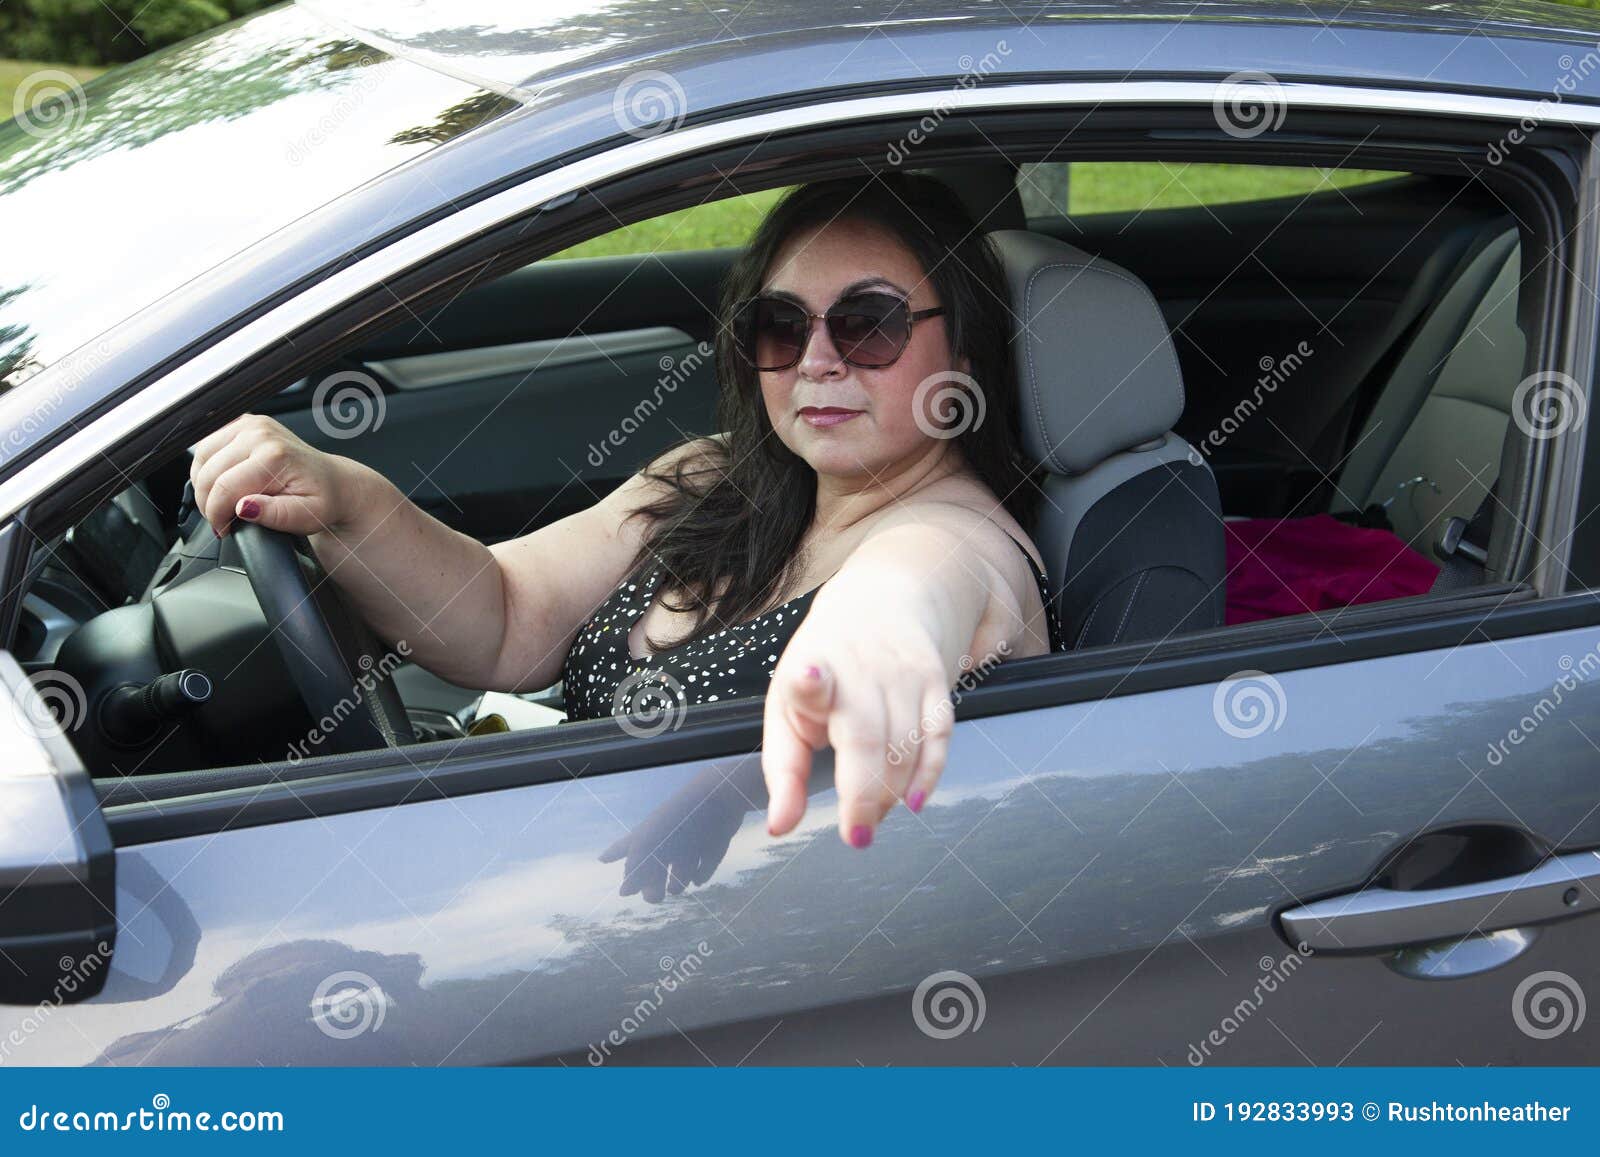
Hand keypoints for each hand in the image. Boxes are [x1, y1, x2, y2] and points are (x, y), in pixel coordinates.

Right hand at [189, 414, 379, 538]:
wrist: (333, 481)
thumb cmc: (322, 499)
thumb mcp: (306, 516)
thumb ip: (275, 514)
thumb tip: (244, 507)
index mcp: (274, 455)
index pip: (224, 488)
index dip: (217, 515)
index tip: (224, 530)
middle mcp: (260, 434)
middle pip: (209, 473)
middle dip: (208, 503)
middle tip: (222, 521)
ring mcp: (250, 424)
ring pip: (201, 457)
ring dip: (203, 484)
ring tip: (221, 504)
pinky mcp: (242, 423)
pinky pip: (207, 446)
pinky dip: (207, 468)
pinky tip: (221, 484)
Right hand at [598, 763, 753, 901]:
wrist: (718, 799)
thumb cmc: (677, 820)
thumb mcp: (650, 844)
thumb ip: (635, 869)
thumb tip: (623, 893)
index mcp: (648, 836)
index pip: (625, 847)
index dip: (614, 853)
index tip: (603, 858)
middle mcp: (666, 843)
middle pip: (653, 874)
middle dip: (651, 889)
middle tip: (655, 895)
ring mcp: (688, 848)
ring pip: (678, 879)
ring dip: (677, 884)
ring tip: (677, 883)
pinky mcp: (709, 851)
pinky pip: (702, 875)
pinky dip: (700, 876)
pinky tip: (698, 875)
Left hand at [761, 580, 953, 848]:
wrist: (880, 604)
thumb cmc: (822, 671)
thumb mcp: (788, 709)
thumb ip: (783, 771)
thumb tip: (779, 828)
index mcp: (811, 670)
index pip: (810, 675)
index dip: (809, 682)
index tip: (808, 678)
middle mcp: (858, 668)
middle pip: (866, 737)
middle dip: (863, 794)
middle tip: (856, 836)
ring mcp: (901, 673)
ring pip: (904, 746)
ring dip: (890, 794)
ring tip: (872, 816)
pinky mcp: (934, 680)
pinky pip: (939, 735)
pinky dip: (930, 774)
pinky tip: (913, 801)